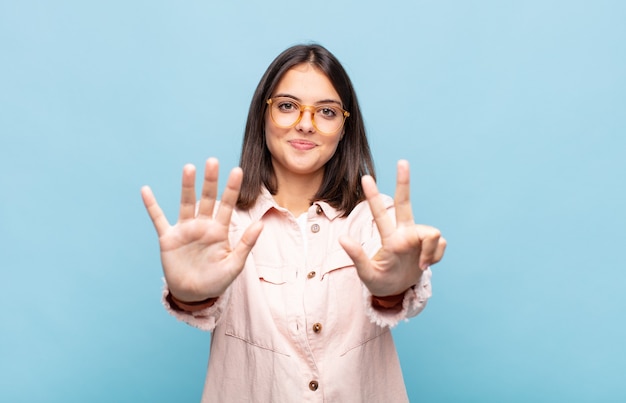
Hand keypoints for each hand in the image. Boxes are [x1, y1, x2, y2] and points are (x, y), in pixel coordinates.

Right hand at [141, 158, 262, 301]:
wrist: (194, 295)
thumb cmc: (216, 280)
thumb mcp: (234, 265)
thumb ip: (246, 244)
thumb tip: (261, 224)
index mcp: (219, 230)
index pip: (227, 205)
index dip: (231, 189)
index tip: (238, 170)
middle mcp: (202, 225)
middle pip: (207, 198)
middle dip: (210, 181)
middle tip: (213, 161)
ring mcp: (185, 230)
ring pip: (186, 203)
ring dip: (187, 186)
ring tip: (189, 168)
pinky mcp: (168, 239)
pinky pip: (158, 219)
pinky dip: (152, 206)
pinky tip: (146, 190)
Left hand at [339, 160, 445, 296]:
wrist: (398, 292)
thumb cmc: (380, 282)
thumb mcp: (367, 274)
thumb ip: (357, 257)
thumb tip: (342, 238)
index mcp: (389, 239)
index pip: (380, 215)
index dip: (374, 197)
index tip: (366, 178)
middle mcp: (403, 233)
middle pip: (404, 203)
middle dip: (403, 182)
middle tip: (402, 161)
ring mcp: (418, 238)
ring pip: (432, 233)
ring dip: (430, 251)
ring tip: (421, 265)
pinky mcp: (432, 245)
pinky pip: (440, 245)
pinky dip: (435, 257)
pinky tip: (426, 264)